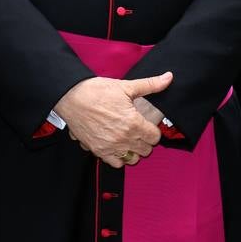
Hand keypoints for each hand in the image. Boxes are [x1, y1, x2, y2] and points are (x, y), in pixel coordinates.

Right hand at [54, 72, 172, 168]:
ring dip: (133, 151)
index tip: (148, 125)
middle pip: (146, 150)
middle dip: (145, 140)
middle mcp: (123, 138)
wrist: (72, 98)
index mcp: (133, 123)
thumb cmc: (97, 91)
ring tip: (129, 139)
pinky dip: (119, 157)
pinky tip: (117, 146)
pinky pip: (115, 163)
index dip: (154, 130)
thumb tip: (168, 78)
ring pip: (132, 159)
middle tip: (139, 130)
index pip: (155, 137)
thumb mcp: (126, 86)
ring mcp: (110, 147)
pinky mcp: (98, 151)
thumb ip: (150, 85)